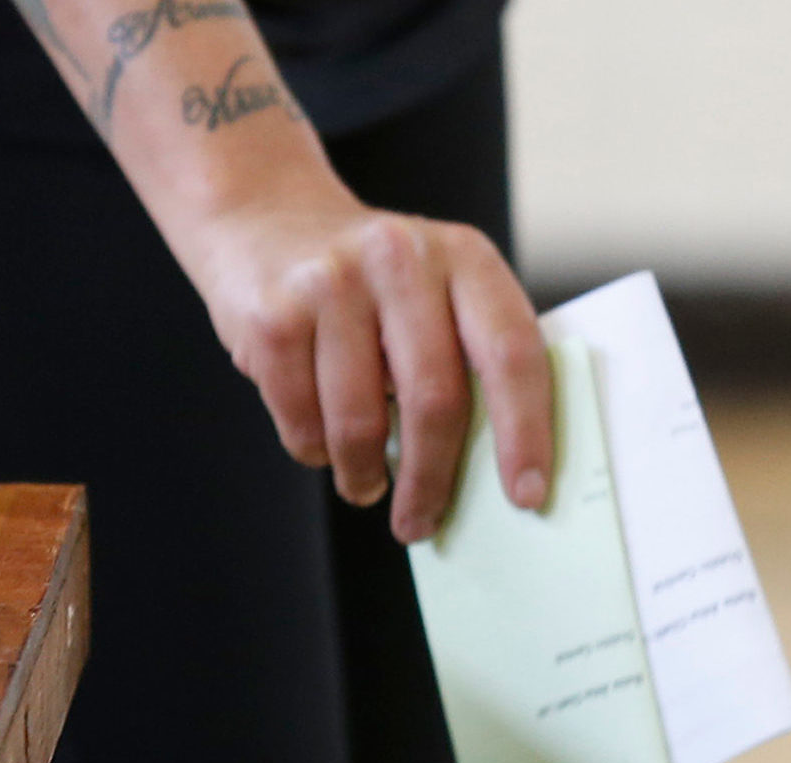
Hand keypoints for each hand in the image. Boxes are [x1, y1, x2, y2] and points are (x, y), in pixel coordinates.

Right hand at [183, 178, 551, 542]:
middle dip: (432, 480)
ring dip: (363, 474)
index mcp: (466, 259)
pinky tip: (321, 444)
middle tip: (422, 522)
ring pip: (360, 422)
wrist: (263, 212)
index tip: (527, 495)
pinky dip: (314, 450)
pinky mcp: (272, 313)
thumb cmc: (375, 284)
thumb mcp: (439, 292)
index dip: (526, 432)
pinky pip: (302, 420)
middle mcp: (402, 260)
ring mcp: (331, 281)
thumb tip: (502, 474)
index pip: (513, 354)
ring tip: (365, 486)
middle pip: (436, 400)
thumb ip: (474, 359)